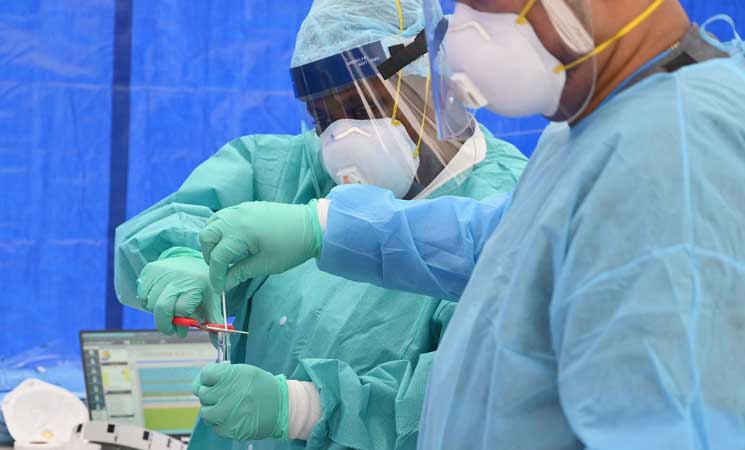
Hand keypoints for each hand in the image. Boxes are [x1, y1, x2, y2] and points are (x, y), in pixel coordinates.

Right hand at [136, 247, 222, 336]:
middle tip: (171, 329)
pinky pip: (142, 295)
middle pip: (162, 308)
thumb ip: (214, 322)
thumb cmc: (203, 285)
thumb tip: (218, 344)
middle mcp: (177, 277)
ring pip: (151, 304)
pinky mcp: (150, 270)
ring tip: (170, 309)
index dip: (181, 325)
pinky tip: (161, 299)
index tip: (183, 331)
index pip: (181, 310)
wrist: (193, 261)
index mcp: (195, 284)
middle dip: (165, 324)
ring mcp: (161, 272)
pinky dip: (149, 302)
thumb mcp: (212, 302)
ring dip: (158, 313)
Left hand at [192, 363, 288, 439]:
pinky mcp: (230, 429)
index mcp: (234, 375)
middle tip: (224, 394)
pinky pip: (212, 425)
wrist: (281, 407)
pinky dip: (218, 420)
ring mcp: (229, 413)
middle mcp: (230, 393)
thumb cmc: (260, 387)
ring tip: (225, 406)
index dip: (209, 377)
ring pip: (205, 411)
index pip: (206, 374)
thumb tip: (197, 385)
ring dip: (212, 408)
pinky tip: (229, 416)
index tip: (215, 380)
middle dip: (211, 393)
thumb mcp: (244, 372)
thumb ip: (221, 374)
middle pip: (203, 393)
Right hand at [199, 200, 322, 291]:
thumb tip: (224, 284)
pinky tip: (233, 242)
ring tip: (225, 255)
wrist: (312, 225)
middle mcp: (235, 217)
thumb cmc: (291, 247)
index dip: (216, 275)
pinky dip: (221, 229)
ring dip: (213, 240)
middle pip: (207, 236)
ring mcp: (240, 209)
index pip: (217, 256)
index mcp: (239, 232)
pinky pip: (224, 217)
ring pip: (212, 224)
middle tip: (221, 269)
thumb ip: (241, 272)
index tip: (219, 288)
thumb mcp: (265, 264)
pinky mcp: (246, 206)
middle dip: (209, 255)